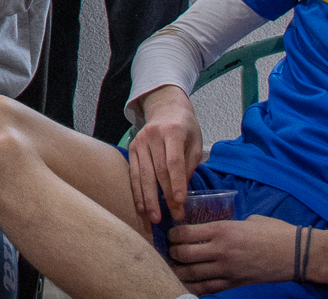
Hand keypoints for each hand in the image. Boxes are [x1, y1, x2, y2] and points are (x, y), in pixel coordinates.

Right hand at [126, 85, 202, 222]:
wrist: (165, 108)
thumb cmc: (185, 127)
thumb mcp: (195, 141)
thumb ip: (190, 164)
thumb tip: (183, 190)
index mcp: (172, 131)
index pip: (174, 161)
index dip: (176, 183)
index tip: (180, 202)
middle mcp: (153, 136)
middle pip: (158, 171)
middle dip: (165, 196)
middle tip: (174, 216)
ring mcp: (139, 142)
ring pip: (144, 175)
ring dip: (149, 199)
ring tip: (154, 218)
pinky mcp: (131, 148)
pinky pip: (134, 174)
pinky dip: (137, 192)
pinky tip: (141, 207)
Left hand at [167, 217, 327, 292]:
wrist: (295, 254)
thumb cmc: (271, 231)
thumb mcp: (244, 220)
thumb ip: (224, 224)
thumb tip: (209, 226)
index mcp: (221, 230)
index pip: (184, 233)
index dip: (172, 234)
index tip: (170, 233)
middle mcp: (220, 250)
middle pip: (183, 255)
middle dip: (171, 252)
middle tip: (169, 249)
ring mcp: (227, 270)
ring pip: (191, 274)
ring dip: (178, 270)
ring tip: (173, 265)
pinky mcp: (234, 283)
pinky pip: (206, 288)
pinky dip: (193, 286)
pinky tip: (186, 281)